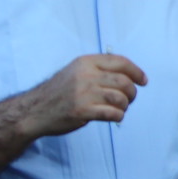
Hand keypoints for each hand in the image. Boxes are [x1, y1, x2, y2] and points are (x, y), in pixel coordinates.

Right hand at [25, 54, 147, 138]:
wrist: (34, 110)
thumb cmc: (59, 92)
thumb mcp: (76, 71)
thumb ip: (98, 70)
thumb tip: (130, 75)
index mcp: (86, 62)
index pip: (120, 62)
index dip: (136, 71)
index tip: (143, 81)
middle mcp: (86, 75)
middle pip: (124, 81)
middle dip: (132, 92)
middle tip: (129, 99)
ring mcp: (84, 93)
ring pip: (120, 98)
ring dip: (125, 105)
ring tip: (120, 108)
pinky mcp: (82, 111)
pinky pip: (112, 113)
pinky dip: (118, 116)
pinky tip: (114, 116)